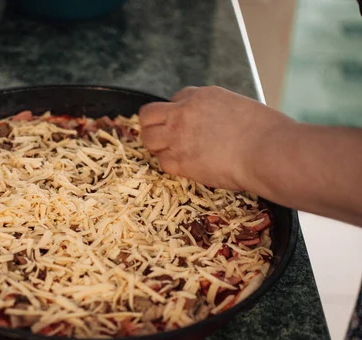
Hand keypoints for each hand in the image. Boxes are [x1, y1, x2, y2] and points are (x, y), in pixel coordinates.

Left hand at [139, 86, 295, 190]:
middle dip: (154, 125)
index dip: (178, 113)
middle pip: (149, 115)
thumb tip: (212, 123)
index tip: (186, 124)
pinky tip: (185, 166)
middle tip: (165, 137)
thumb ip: (216, 112)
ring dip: (157, 145)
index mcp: (201, 96)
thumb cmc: (266, 132)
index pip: (175, 99)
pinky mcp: (179, 161)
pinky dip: (170, 165)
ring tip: (172, 152)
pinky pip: (161, 162)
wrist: (267, 151)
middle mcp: (183, 113)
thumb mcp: (238, 107)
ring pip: (148, 138)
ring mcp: (177, 136)